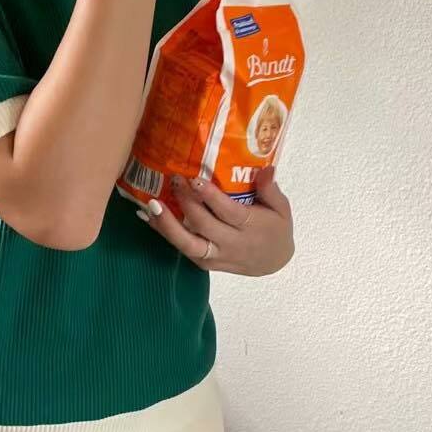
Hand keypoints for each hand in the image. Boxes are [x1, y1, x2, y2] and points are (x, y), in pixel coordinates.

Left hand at [139, 167, 294, 275]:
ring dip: (167, 224)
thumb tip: (266, 169)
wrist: (273, 263)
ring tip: (152, 204)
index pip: (227, 212)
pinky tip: (149, 217)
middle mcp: (230, 244)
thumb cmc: (276, 229)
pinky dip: (164, 233)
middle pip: (202, 225)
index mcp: (249, 227)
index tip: (195, 180)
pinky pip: (182, 249)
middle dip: (185, 203)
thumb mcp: (281, 209)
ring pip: (187, 244)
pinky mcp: (205, 263)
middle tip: (173, 180)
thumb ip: (270, 189)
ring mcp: (215, 256)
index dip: (210, 197)